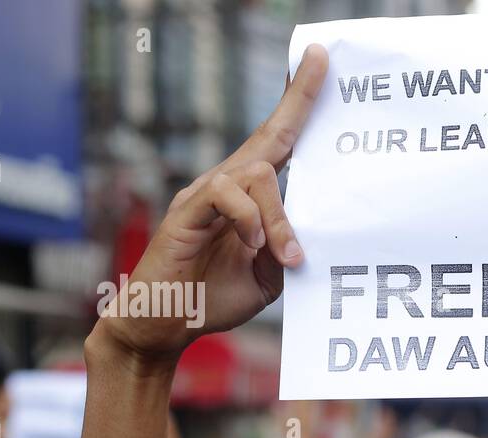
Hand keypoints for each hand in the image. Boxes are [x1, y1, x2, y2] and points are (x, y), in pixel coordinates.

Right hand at [93, 45, 328, 363]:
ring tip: (287, 256)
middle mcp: (227, 186)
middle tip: (323, 61)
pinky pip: (224, 195)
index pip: (279, 144)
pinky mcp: (186, 213)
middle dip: (298, 100)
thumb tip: (315, 235)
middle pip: (270, 137)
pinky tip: (254, 247)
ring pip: (255, 174)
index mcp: (248, 198)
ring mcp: (204, 196)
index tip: (323, 65)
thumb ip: (290, 251)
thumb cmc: (213, 297)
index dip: (299, 106)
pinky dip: (249, 220)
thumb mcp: (270, 279)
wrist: (164, 325)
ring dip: (279, 217)